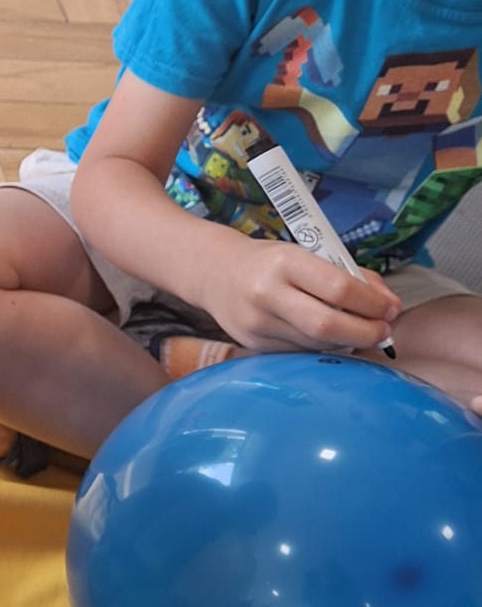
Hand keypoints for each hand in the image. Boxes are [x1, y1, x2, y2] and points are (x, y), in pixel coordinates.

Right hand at [199, 239, 399, 354]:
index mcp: (284, 262)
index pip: (337, 287)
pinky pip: (301, 351)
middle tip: (383, 330)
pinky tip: (328, 335)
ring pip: (318, 344)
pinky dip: (323, 346)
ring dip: (348, 341)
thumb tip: (390, 305)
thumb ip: (350, 275)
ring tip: (359, 330)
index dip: (372, 303)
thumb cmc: (270, 261)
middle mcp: (267, 294)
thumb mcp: (306, 254)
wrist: (214, 273)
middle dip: (366, 332)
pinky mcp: (254, 345)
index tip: (391, 309)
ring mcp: (258, 324)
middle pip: (328, 326)